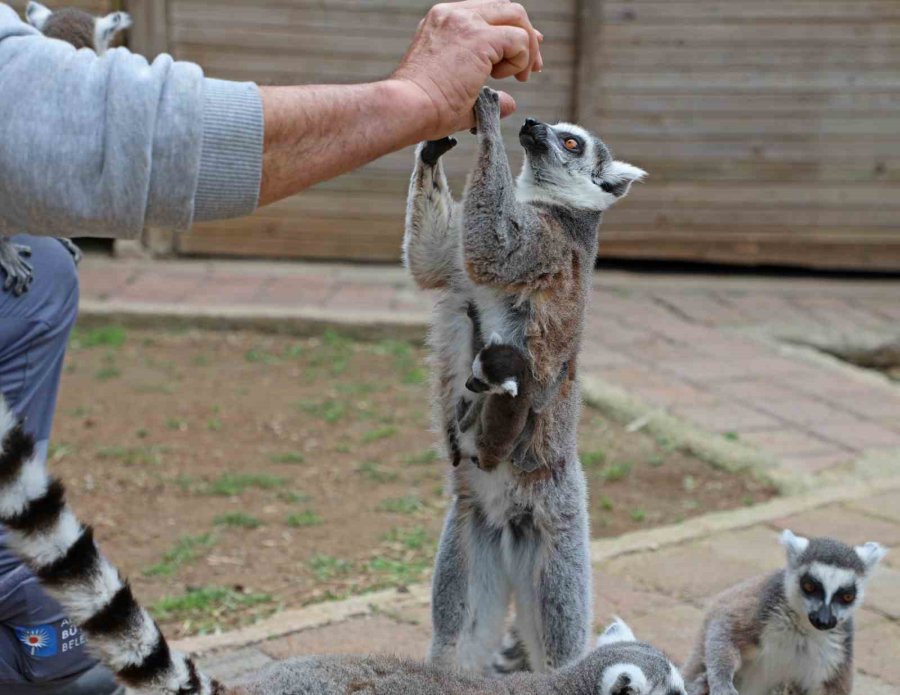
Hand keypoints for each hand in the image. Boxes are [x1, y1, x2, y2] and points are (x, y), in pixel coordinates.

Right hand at [391, 1, 542, 137]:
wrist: (406, 108)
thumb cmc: (422, 109)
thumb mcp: (455, 92)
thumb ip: (485, 94)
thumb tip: (509, 103)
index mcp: (442, 21)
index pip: (488, 13)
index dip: (510, 33)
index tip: (519, 58)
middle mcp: (453, 14)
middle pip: (506, 9)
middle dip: (527, 36)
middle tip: (533, 68)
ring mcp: (466, 22)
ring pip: (516, 18)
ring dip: (527, 49)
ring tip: (521, 77)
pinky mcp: (479, 38)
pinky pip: (519, 40)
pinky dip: (521, 60)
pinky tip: (506, 78)